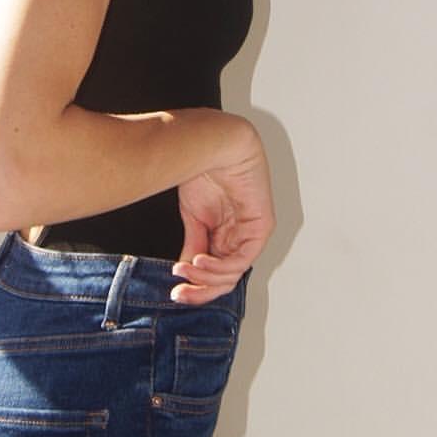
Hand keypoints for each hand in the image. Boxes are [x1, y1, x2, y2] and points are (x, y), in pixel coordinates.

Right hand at [171, 132, 274, 304]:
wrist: (212, 142)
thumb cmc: (202, 169)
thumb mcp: (193, 217)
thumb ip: (194, 245)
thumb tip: (185, 271)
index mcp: (224, 234)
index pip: (215, 273)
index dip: (196, 287)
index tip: (175, 293)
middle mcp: (239, 236)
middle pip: (225, 279)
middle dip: (201, 290)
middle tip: (179, 293)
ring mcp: (251, 233)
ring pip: (234, 272)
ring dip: (207, 278)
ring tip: (187, 271)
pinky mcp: (261, 226)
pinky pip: (243, 258)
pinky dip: (221, 265)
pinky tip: (200, 262)